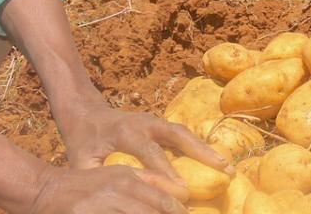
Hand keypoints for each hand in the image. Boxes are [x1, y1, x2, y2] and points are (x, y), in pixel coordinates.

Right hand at [24, 164, 189, 213]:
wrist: (46, 189)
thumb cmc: (87, 185)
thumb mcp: (118, 174)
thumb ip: (150, 179)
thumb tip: (182, 191)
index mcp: (128, 177)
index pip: (163, 200)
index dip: (179, 213)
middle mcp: (117, 189)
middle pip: (153, 211)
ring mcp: (101, 205)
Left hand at [55, 91, 225, 181]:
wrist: (86, 114)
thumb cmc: (83, 142)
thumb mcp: (81, 160)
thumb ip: (97, 176)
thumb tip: (111, 196)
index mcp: (126, 132)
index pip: (151, 153)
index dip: (168, 171)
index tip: (184, 189)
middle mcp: (145, 123)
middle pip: (178, 135)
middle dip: (201, 152)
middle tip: (223, 168)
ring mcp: (155, 121)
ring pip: (185, 133)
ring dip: (207, 149)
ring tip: (228, 165)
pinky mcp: (161, 125)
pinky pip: (183, 135)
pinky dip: (201, 147)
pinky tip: (218, 161)